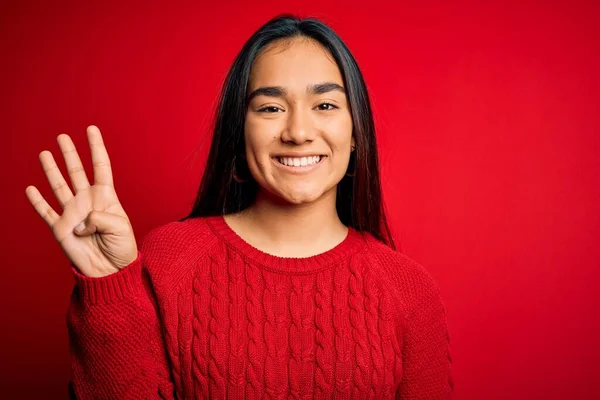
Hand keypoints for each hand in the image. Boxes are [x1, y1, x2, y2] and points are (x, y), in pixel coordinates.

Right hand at [25, 125, 137, 277]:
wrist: (110, 270)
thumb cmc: (121, 247)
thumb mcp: (120, 228)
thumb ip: (100, 218)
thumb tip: (80, 220)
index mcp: (106, 197)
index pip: (101, 167)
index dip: (96, 147)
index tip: (91, 129)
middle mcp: (88, 201)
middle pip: (77, 171)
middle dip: (70, 153)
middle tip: (62, 136)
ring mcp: (73, 213)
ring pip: (59, 186)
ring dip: (51, 170)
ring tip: (44, 152)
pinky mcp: (60, 228)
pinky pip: (46, 211)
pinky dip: (37, 201)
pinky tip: (30, 188)